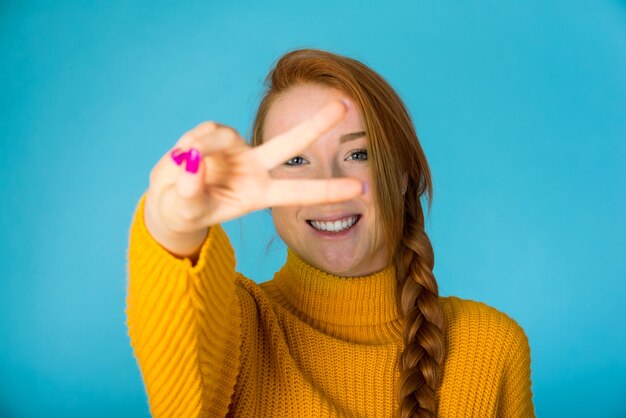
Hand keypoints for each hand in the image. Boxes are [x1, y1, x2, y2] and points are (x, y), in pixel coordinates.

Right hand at [144, 100, 363, 256]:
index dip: (328, 189)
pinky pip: (205, 131)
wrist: (168, 200)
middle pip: (289, 142)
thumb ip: (190, 190)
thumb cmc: (184, 212)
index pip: (297, 192)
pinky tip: (182, 155)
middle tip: (346, 104)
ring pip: (223, 135)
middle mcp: (254, 168)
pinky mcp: (215, 136)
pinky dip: (190, 143)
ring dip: (202, 146)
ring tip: (182, 163)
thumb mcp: (186, 210)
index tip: (360, 186)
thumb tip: (192, 161)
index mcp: (258, 195)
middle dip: (316, 123)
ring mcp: (236, 150)